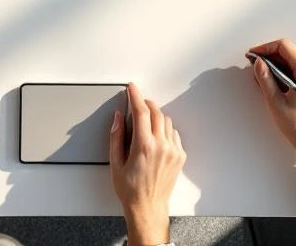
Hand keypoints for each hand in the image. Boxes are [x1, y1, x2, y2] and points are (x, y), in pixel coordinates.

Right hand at [110, 83, 184, 245]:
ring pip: (166, 121)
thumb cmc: (130, 189)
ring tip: (145, 123)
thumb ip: (116, 136)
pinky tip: (156, 137)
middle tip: (137, 103)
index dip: (135, 96)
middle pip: (156, 112)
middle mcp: (161, 146)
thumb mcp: (115, 163)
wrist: (148, 208)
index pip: (141, 111)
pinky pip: (173, 133)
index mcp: (144, 146)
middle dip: (146, 104)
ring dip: (156, 116)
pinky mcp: (180, 156)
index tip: (132, 88)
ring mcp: (173, 151)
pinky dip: (165, 129)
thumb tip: (119, 117)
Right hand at [248, 40, 295, 181]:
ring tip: (262, 76)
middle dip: (269, 56)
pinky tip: (273, 82)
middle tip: (254, 65)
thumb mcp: (275, 101)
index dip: (265, 48)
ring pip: (291, 58)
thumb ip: (265, 78)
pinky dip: (283, 70)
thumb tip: (258, 63)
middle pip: (288, 50)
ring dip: (276, 64)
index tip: (253, 55)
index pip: (283, 46)